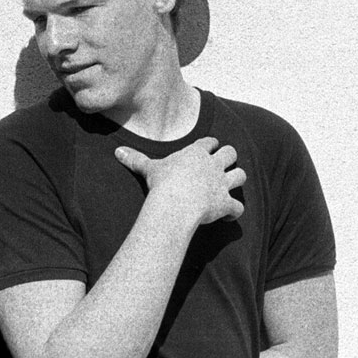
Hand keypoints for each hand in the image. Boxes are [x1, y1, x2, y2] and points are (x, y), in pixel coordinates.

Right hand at [115, 136, 245, 224]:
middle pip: (231, 154)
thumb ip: (135, 159)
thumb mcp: (148, 169)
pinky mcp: (226, 203)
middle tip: (223, 164)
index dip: (210, 145)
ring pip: (241, 176)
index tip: (209, 147)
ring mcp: (222, 184)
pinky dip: (235, 211)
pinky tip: (229, 215)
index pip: (210, 142)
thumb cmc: (162, 184)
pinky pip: (238, 207)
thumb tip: (117, 151)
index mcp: (196, 153)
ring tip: (230, 186)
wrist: (175, 203)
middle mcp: (213, 165)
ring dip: (237, 180)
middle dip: (229, 158)